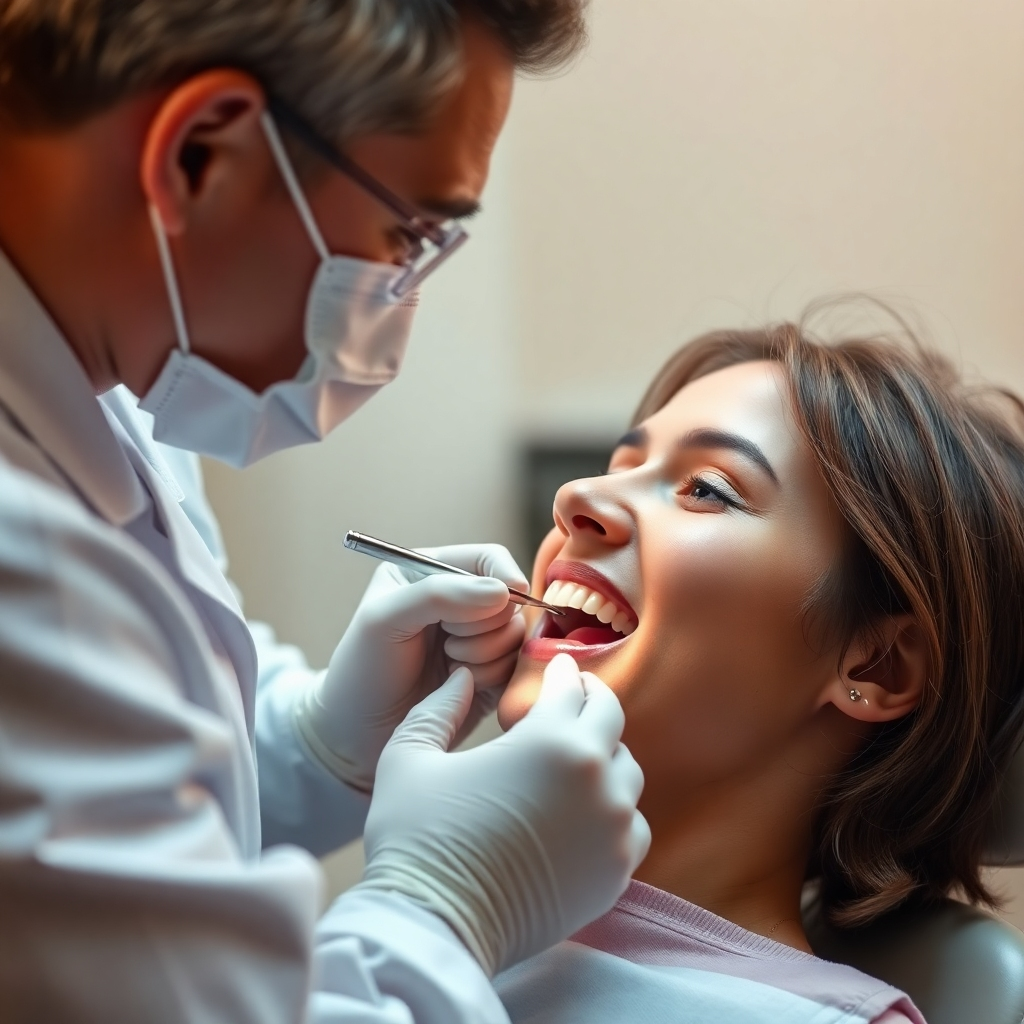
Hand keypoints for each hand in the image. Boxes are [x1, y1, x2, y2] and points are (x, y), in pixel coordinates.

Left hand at [294, 544, 527, 790]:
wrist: (358, 734)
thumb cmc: (362, 669)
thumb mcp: (384, 618)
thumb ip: (438, 595)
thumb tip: (502, 591)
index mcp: (433, 573)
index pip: (489, 559)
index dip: (504, 576)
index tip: (508, 596)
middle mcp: (461, 602)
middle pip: (510, 600)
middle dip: (483, 626)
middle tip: (445, 643)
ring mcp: (479, 639)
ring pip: (516, 636)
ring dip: (486, 654)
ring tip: (448, 665)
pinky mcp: (491, 674)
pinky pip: (516, 668)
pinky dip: (493, 676)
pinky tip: (461, 686)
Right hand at [354, 654, 650, 975]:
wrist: (434, 928)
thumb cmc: (416, 837)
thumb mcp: (408, 757)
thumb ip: (439, 708)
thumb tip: (464, 679)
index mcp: (548, 740)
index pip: (571, 687)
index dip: (561, 671)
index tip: (556, 666)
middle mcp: (593, 778)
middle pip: (610, 719)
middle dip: (590, 700)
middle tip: (573, 696)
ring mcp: (611, 828)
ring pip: (626, 772)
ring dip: (603, 756)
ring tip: (574, 758)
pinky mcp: (616, 872)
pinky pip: (630, 825)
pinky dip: (613, 811)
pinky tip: (585, 811)